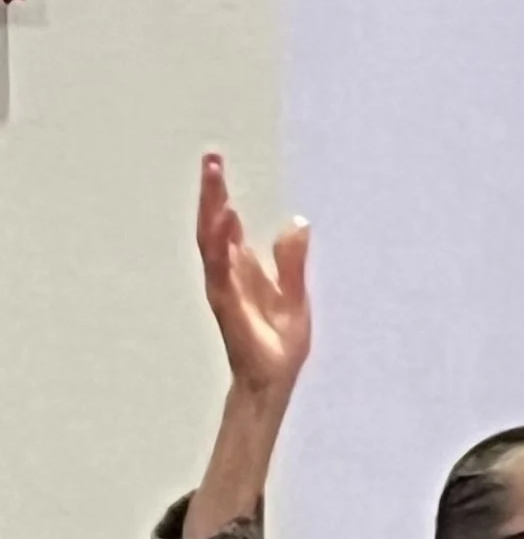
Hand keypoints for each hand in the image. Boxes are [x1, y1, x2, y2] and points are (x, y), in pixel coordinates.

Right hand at [196, 153, 309, 399]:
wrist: (272, 380)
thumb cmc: (280, 343)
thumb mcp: (295, 296)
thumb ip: (292, 261)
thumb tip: (299, 223)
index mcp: (241, 267)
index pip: (226, 223)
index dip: (219, 194)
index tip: (216, 162)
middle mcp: (226, 272)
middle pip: (213, 224)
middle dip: (210, 191)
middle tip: (211, 157)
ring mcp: (222, 285)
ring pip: (210, 239)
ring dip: (211, 208)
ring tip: (214, 177)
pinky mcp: (227, 301)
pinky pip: (221, 266)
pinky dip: (222, 241)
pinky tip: (228, 217)